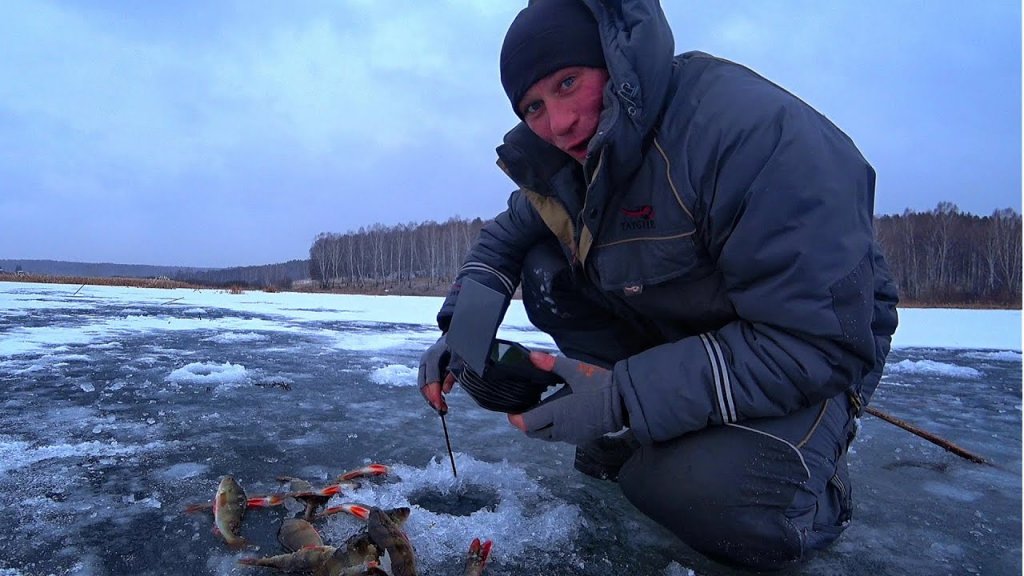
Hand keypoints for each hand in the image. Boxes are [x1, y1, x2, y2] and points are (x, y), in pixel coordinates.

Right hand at [418, 334, 456, 413]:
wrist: (456, 334)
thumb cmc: (460, 345)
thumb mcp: (460, 357)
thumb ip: (453, 373)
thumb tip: (445, 390)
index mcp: (433, 356)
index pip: (431, 379)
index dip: (435, 394)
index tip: (441, 406)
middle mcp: (424, 360)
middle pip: (423, 384)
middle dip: (431, 399)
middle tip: (442, 410)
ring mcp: (423, 364)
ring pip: (422, 385)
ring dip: (431, 398)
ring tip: (443, 407)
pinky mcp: (426, 368)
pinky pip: (426, 383)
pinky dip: (432, 393)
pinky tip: (441, 400)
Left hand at [509, 352, 624, 443]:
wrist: (623, 401)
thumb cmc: (599, 384)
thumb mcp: (574, 370)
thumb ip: (551, 364)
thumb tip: (531, 356)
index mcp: (556, 413)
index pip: (527, 423)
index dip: (516, 419)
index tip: (512, 411)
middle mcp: (561, 428)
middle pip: (534, 433)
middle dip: (527, 424)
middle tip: (525, 410)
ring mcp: (571, 436)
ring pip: (547, 436)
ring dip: (541, 428)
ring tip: (541, 412)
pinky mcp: (581, 438)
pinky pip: (560, 437)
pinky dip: (554, 429)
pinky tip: (559, 416)